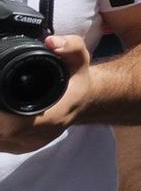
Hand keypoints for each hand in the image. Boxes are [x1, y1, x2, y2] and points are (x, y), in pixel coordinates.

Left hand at [0, 35, 90, 153]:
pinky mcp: (20, 148)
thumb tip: (51, 42)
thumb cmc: (76, 79)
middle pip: (2, 134)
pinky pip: (0, 143)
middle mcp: (41, 135)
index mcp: (55, 116)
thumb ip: (70, 46)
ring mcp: (30, 144)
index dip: (1, 115)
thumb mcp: (79, 57)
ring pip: (0, 141)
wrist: (82, 101)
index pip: (15, 125)